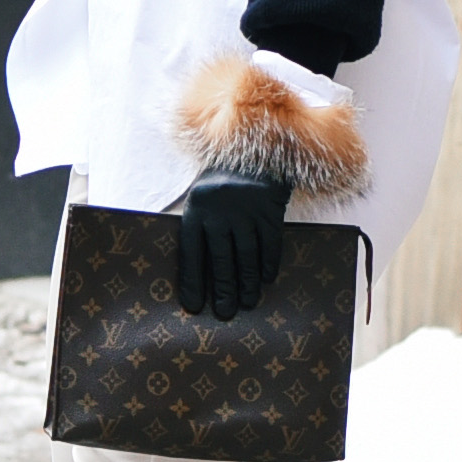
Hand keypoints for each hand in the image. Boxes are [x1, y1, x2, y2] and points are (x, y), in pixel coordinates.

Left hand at [177, 178, 290, 321]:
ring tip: (248, 303)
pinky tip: (266, 279)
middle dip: (223, 289)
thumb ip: (197, 228)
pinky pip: (270, 242)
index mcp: (196, 209)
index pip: (192, 252)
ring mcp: (246, 209)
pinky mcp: (270, 207)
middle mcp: (219, 210)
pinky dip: (268, 262)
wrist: (254, 148)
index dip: (192, 281)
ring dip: (247, 281)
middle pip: (221, 258)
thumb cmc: (221, 183)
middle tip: (225, 313)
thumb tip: (193, 274)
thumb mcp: (200, 198)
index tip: (194, 306)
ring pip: (246, 254)